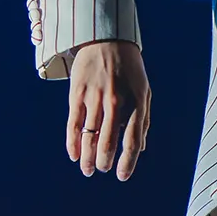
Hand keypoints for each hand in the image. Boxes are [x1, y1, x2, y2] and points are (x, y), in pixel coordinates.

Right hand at [65, 40, 151, 180]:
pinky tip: (73, 155)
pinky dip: (72, 143)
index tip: (122, 176)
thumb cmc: (129, 69)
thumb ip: (143, 120)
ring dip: (87, 157)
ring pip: (89, 136)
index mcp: (137, 100)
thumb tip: (139, 150)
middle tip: (103, 169)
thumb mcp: (144, 90)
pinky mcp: (77, 93)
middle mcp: (116, 101)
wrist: (106, 39)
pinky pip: (73, 124)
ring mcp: (95, 97)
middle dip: (104, 161)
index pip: (133, 139)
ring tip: (87, 169)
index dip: (128, 162)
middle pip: (108, 141)